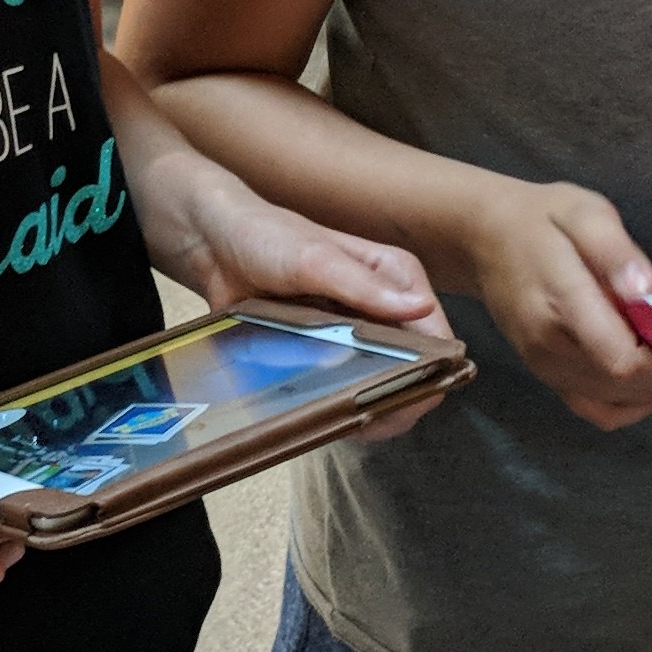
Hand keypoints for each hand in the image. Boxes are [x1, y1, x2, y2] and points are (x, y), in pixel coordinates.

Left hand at [158, 173, 454, 443]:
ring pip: (383, 388)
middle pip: (416, 372)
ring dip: (367, 408)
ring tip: (337, 414)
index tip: (402, 399)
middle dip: (397, 399)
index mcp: (397, 278)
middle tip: (361, 415)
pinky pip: (347, 390)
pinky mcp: (330, 354)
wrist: (214, 244)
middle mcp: (386, 309)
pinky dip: (341, 406)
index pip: (437, 338)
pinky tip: (323, 410)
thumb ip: (363, 285)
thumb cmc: (265, 236)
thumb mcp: (314, 258)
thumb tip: (418, 308)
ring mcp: (359, 335)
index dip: (430, 373)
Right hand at [466, 180, 651, 430]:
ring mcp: (545, 368)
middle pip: (624, 388)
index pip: (624, 362)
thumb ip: (616, 251)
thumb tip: (647, 293)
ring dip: (650, 386)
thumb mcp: (584, 212)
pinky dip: (628, 401)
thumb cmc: (541, 221)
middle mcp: (550, 348)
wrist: (485, 240)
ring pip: (615, 405)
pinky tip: (639, 372)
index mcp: (562, 304)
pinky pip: (597, 411)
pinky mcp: (547, 377)